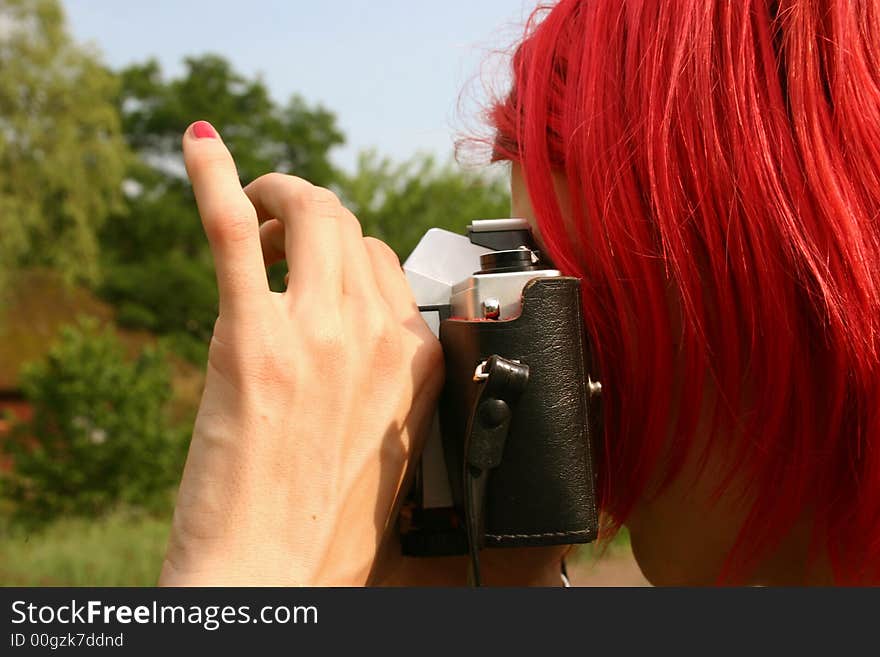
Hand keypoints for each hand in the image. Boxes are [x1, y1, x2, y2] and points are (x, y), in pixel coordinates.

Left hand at [159, 121, 442, 585]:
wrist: (272, 577)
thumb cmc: (327, 532)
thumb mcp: (389, 452)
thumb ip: (386, 390)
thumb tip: (361, 358)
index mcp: (418, 364)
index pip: (387, 267)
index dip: (345, 261)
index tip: (316, 267)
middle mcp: (380, 338)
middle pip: (351, 227)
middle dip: (313, 216)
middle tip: (281, 232)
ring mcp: (319, 334)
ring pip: (311, 212)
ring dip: (280, 196)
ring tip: (255, 210)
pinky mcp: (252, 339)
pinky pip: (237, 233)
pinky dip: (215, 180)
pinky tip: (200, 146)